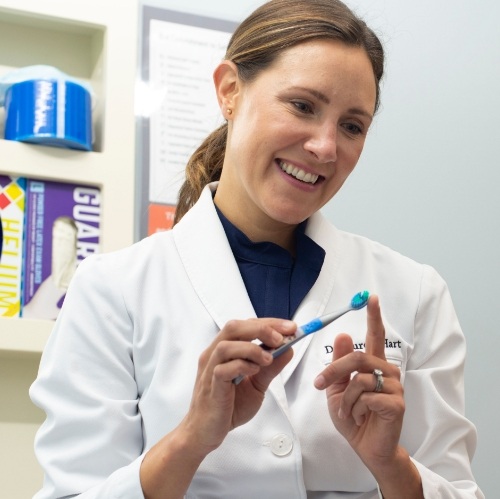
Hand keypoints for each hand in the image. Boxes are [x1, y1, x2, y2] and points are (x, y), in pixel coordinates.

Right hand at [181, 318, 294, 454]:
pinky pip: (222, 369)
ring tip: (268, 358)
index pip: (246, 325)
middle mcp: (214, 354)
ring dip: (251, 348)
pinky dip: (241, 366)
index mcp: (225, 350)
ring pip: (226, 345)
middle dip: (261, 329)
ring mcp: (209, 369)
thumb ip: (271, 368)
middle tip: (280, 339)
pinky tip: (254, 371)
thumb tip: (289, 349)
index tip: (290, 327)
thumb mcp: (257, 384)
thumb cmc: (228, 407)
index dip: (269, 323)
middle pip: (233, 327)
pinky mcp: (210, 386)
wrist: (206, 433)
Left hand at [314, 295, 404, 468]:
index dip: (374, 316)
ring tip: (348, 412)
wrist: (367, 448)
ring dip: (345, 398)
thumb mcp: (339, 388)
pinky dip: (353, 409)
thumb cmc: (354, 417)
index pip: (375, 336)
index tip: (371, 298)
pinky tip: (359, 418)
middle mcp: (387, 372)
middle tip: (320, 384)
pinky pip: (365, 397)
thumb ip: (341, 363)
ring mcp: (395, 388)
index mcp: (374, 366)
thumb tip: (344, 334)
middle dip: (334, 371)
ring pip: (359, 379)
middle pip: (358, 357)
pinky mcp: (396, 404)